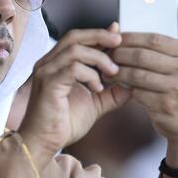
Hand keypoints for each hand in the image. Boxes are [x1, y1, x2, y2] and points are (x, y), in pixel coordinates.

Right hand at [18, 28, 132, 169]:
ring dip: (99, 58)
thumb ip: (111, 93)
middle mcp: (48, 63)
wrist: (44, 143)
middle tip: (120, 41)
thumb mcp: (95, 104)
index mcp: (57, 64)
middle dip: (99, 36)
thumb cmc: (64, 123)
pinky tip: (98, 88)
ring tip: (113, 72)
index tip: (119, 36)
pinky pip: (72, 68)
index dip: (99, 35)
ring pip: (75, 50)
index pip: (78, 39)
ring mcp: (46, 72)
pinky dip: (90, 74)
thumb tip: (132, 86)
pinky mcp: (48, 84)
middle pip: (74, 36)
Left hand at [109, 5, 177, 166]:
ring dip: (117, 71)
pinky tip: (114, 84)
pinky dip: (123, 87)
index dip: (131, 37)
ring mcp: (175, 89)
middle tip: (106, 53)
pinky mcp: (164, 106)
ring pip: (136, 74)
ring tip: (107, 68)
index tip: (116, 37)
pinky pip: (136, 92)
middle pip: (142, 55)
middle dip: (120, 53)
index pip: (154, 39)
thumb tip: (177, 6)